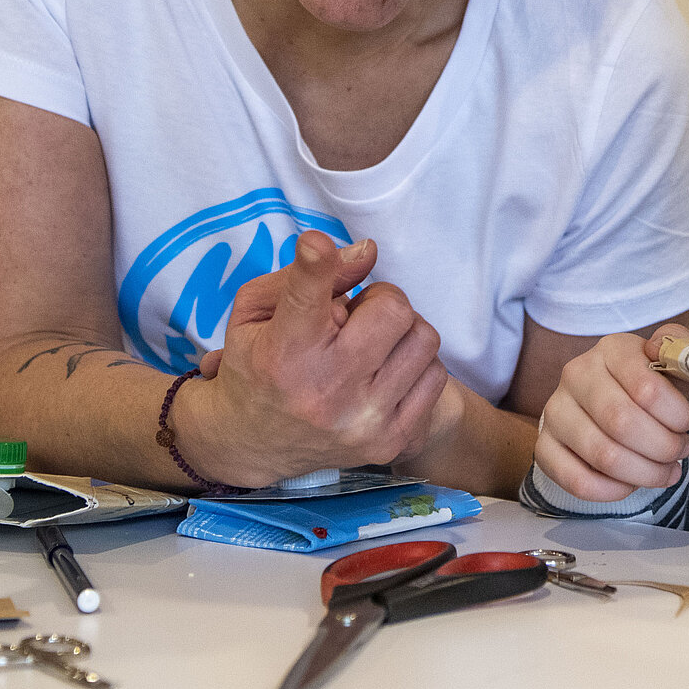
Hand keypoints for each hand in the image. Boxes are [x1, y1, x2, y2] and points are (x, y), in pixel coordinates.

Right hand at [176, 232, 447, 486]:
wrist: (252, 443)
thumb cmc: (256, 363)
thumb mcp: (258, 311)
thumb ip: (310, 275)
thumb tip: (368, 252)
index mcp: (282, 354)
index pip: (306, 297)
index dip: (314, 267)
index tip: (315, 245)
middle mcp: (324, 391)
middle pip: (393, 309)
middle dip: (379, 300)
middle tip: (356, 316)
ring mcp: (363, 421)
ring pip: (423, 338)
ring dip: (400, 332)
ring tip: (369, 345)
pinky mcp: (393, 441)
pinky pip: (436, 375)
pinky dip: (414, 364)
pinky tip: (383, 372)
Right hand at [533, 322, 688, 501]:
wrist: (599, 401)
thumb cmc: (642, 386)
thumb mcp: (665, 362)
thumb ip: (678, 349)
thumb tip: (671, 352)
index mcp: (611, 350)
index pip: (647, 389)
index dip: (678, 415)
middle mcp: (576, 375)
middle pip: (623, 423)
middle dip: (664, 447)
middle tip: (681, 451)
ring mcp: (555, 411)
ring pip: (604, 456)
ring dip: (645, 473)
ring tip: (666, 470)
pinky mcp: (544, 446)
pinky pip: (577, 480)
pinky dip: (613, 491)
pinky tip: (632, 484)